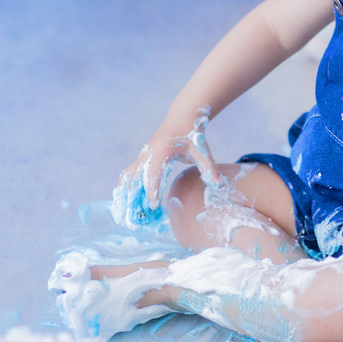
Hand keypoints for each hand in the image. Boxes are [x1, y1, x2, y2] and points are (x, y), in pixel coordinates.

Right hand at [112, 108, 223, 228]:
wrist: (181, 119)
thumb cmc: (192, 135)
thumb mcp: (202, 151)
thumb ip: (209, 168)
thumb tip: (220, 185)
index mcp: (161, 151)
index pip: (153, 173)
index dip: (153, 190)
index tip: (154, 206)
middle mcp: (147, 154)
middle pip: (134, 179)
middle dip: (132, 200)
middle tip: (134, 221)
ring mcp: (141, 157)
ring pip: (127, 179)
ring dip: (123, 198)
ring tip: (122, 218)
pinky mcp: (140, 161)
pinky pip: (128, 177)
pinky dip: (124, 191)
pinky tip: (124, 206)